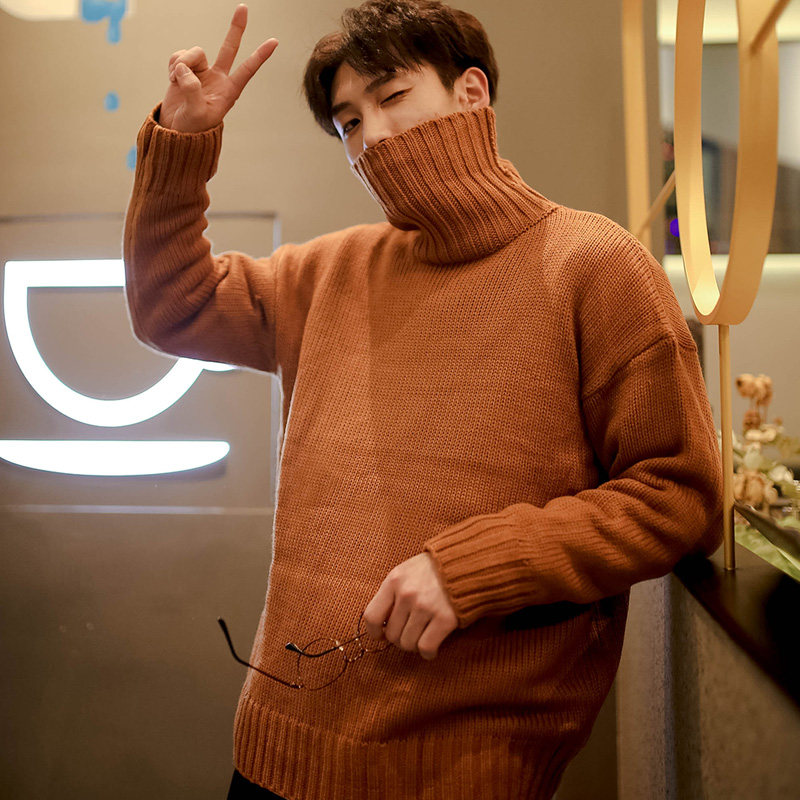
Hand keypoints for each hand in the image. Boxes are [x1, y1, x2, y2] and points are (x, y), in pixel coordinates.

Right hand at [160, 4, 277, 131]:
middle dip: (236, 28)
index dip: (260, 56)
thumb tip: (185, 69)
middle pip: (229, 47)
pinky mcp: (186, 68)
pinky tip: (172, 79)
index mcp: (228, 91)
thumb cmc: (191, 128)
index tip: (274, 42)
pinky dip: (173, 65)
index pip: (247, 70)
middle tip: (244, 7)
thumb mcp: (196, 113)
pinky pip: (179, 55)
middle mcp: (218, 78)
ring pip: (194, 52)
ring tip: (176, 81)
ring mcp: (202, 71)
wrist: (175, 130)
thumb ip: (192, 90)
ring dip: (181, 63)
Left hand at [362, 553, 457, 659]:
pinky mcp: (444, 618)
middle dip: (398, 639)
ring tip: (421, 637)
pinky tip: (432, 648)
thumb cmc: (431, 570)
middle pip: (391, 634)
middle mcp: (407, 594)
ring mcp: (425, 607)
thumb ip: (391, 593)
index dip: (374, 632)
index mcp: (394, 580)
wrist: (465, 563)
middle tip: (408, 633)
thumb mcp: (405, 571)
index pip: (372, 616)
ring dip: (413, 645)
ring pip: (407, 643)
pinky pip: (426, 647)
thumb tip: (381, 624)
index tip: (381, 635)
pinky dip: (428, 653)